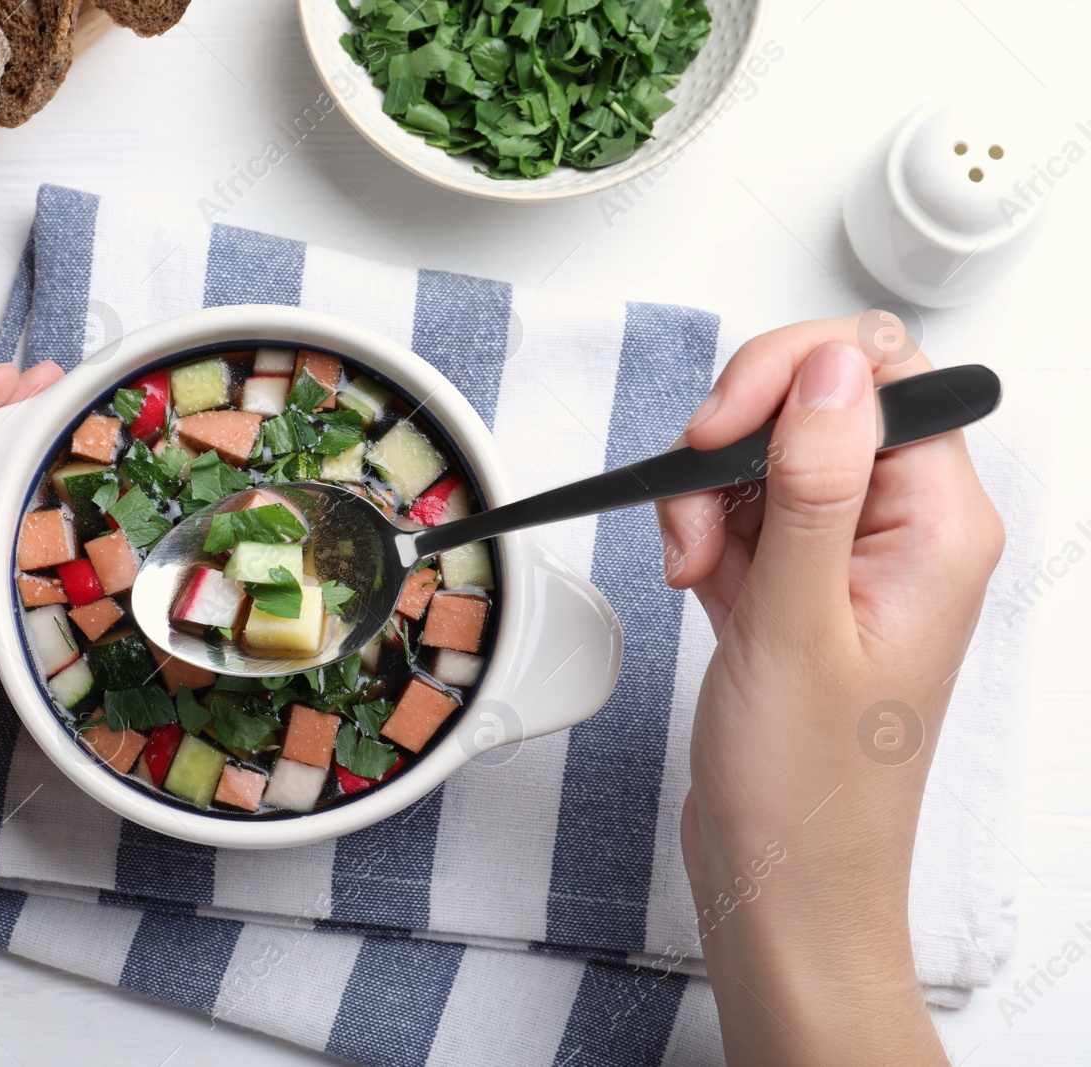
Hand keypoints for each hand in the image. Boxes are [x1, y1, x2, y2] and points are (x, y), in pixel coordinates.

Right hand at [656, 319, 1002, 1065]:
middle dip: (732, 442)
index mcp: (940, 525)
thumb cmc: (806, 782)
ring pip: (767, 455)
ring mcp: (853, 554)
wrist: (783, 877)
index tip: (719, 434)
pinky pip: (745, 509)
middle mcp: (907, 529)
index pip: (880, 372)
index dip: (788, 380)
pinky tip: (698, 583)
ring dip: (707, 496)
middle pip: (815, 403)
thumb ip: (814, 481)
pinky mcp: (804, 580)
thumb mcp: (796, 620)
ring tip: (694, 570)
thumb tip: (831, 362)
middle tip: (694, 511)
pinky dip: (704, 531)